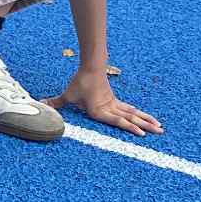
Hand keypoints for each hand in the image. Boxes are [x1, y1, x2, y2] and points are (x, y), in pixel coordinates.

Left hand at [45, 69, 162, 135]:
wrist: (91, 68)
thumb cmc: (80, 83)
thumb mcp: (67, 95)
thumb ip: (56, 102)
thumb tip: (40, 104)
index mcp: (100, 111)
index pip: (118, 121)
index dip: (130, 127)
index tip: (142, 133)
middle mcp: (110, 109)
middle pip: (131, 118)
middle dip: (145, 126)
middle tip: (160, 132)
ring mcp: (114, 104)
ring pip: (133, 114)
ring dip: (146, 120)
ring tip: (159, 127)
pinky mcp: (115, 101)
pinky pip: (129, 109)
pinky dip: (138, 114)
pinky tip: (146, 118)